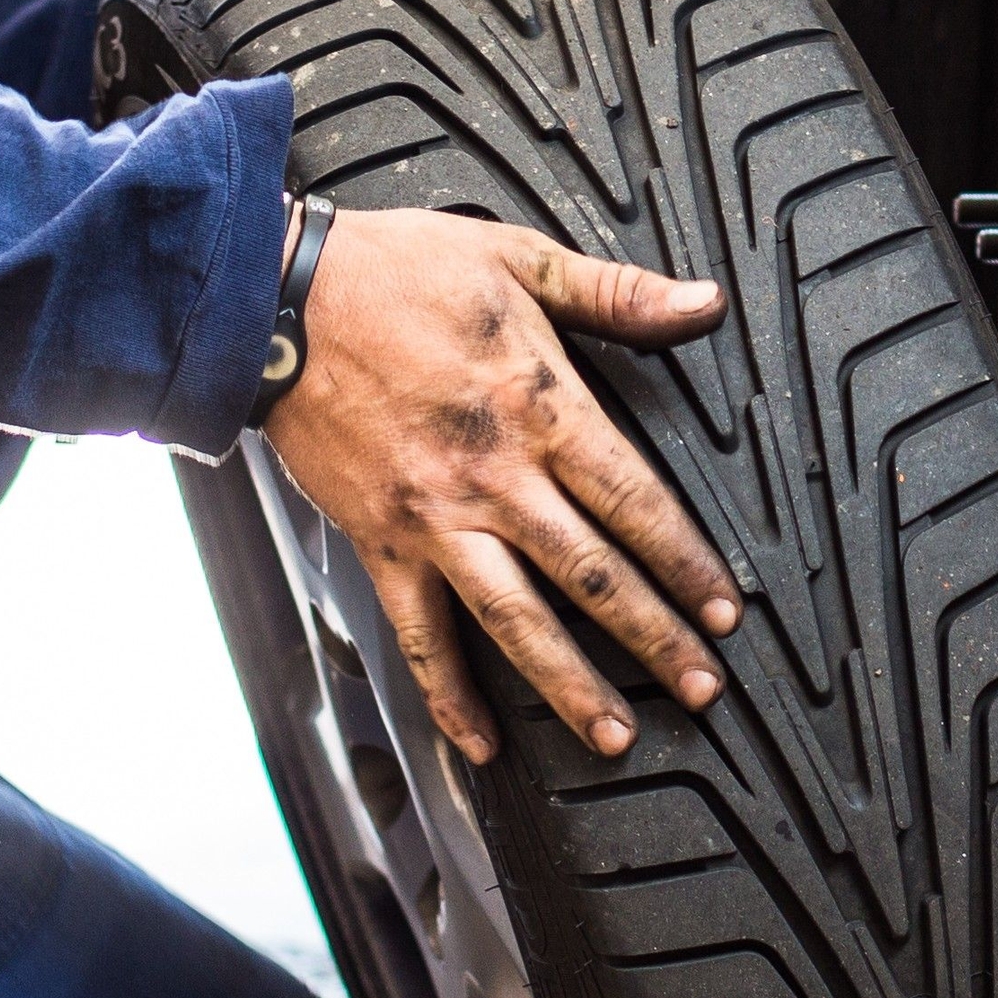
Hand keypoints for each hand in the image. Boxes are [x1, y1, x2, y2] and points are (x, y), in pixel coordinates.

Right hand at [259, 207, 739, 763]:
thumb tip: (703, 302)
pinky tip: (478, 741)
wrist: (273, 299)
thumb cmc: (390, 272)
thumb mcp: (518, 257)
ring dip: (568, 685)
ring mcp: (434, 518)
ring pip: (515, 620)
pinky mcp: (380, 542)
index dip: (687, 562)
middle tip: (701, 688)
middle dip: (654, 639)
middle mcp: (493, 476)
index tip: (724, 610)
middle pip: (591, 575)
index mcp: (539, 406)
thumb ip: (618, 292)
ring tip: (613, 735)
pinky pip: (420, 633)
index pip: (634, 501)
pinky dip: (447, 694)